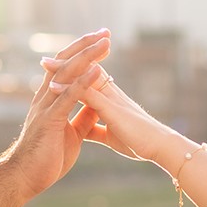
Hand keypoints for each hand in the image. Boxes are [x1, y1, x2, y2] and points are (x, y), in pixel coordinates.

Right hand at [6, 30, 110, 198]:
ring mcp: (46, 107)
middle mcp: (46, 97)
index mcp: (51, 100)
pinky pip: (69, 96)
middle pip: (66, 63)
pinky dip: (84, 81)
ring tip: (104, 43)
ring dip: (88, 56)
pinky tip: (97, 69)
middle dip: (86, 46)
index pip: (67, 68)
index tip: (100, 40)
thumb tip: (96, 105)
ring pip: (67, 74)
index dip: (83, 53)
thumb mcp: (71, 133)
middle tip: (104, 32)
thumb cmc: (46, 157)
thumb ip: (82, 117)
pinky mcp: (50, 120)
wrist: (25, 178)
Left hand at [40, 56, 178, 168]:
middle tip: (45, 59)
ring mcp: (110, 99)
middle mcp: (109, 95)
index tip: (55, 71)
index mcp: (109, 101)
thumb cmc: (139, 142)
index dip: (73, 75)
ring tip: (45, 62)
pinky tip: (54, 86)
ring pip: (84, 78)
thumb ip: (97, 129)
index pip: (88, 81)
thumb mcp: (112, 135)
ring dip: (65, 69)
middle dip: (66, 65)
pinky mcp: (111, 109)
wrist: (160, 147)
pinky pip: (87, 95)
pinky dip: (71, 88)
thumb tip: (85, 130)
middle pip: (84, 73)